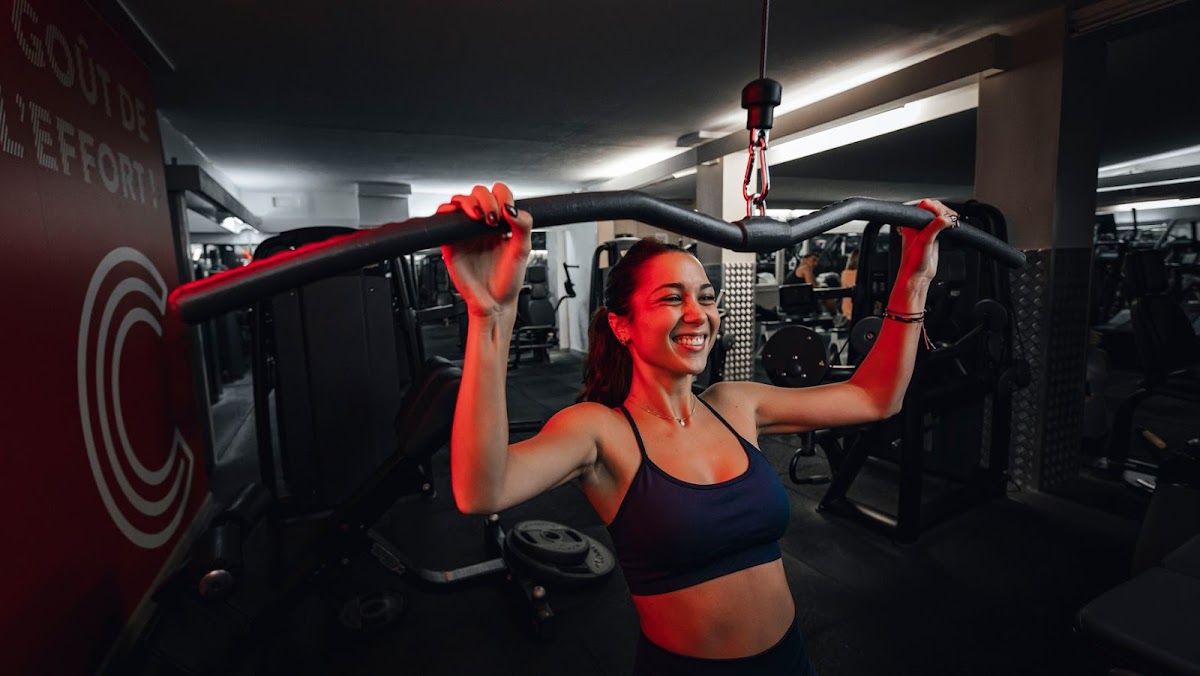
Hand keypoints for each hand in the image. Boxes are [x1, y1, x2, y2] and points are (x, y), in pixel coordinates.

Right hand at [437, 183, 533, 317]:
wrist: (494, 301)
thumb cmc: (508, 279)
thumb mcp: (522, 250)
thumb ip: (523, 225)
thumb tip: (513, 209)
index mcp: (501, 223)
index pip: (499, 194)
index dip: (502, 196)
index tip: (507, 211)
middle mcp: (482, 224)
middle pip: (478, 193)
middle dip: (486, 199)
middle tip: (492, 218)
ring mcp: (466, 231)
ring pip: (460, 201)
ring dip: (468, 202)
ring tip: (478, 217)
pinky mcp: (451, 241)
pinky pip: (443, 219)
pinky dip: (445, 210)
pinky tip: (456, 215)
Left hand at [896, 198, 957, 287]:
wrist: (917, 276)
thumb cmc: (913, 261)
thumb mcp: (924, 241)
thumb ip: (934, 227)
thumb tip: (947, 218)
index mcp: (911, 223)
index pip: (925, 205)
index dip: (936, 208)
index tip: (943, 215)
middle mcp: (918, 225)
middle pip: (934, 208)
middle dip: (944, 211)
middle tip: (950, 219)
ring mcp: (927, 230)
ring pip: (940, 216)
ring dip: (948, 217)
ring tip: (953, 223)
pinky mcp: (934, 237)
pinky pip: (943, 225)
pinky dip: (950, 224)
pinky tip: (953, 226)